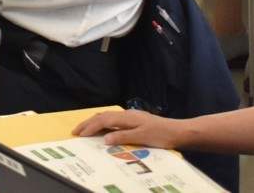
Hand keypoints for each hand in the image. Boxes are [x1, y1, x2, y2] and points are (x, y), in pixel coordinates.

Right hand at [72, 109, 188, 148]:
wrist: (178, 131)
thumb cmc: (161, 135)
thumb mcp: (142, 137)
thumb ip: (123, 137)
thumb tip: (105, 138)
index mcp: (126, 117)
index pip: (103, 121)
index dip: (90, 127)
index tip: (79, 134)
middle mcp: (126, 115)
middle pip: (103, 116)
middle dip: (88, 123)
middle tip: (76, 131)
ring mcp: (131, 117)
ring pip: (108, 117)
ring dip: (95, 122)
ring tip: (85, 129)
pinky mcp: (135, 121)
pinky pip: (114, 120)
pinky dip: (104, 124)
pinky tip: (104, 130)